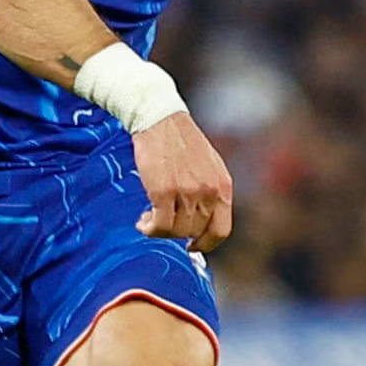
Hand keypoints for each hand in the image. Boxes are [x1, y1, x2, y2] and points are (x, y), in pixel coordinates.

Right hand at [130, 113, 235, 251]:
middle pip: (194, 232)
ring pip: (176, 231)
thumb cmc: (179, 139)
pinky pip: (159, 225)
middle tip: (161, 222)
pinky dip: (149, 229)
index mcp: (222, 185)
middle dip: (176, 232)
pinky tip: (143, 221)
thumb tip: (198, 221)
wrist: (160, 119)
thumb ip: (209, 192)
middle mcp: (209, 191)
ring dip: (160, 231)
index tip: (193, 246)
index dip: (206, 244)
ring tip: (148, 219)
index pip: (221, 230)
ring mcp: (187, 192)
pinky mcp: (163, 191)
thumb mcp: (208, 165)